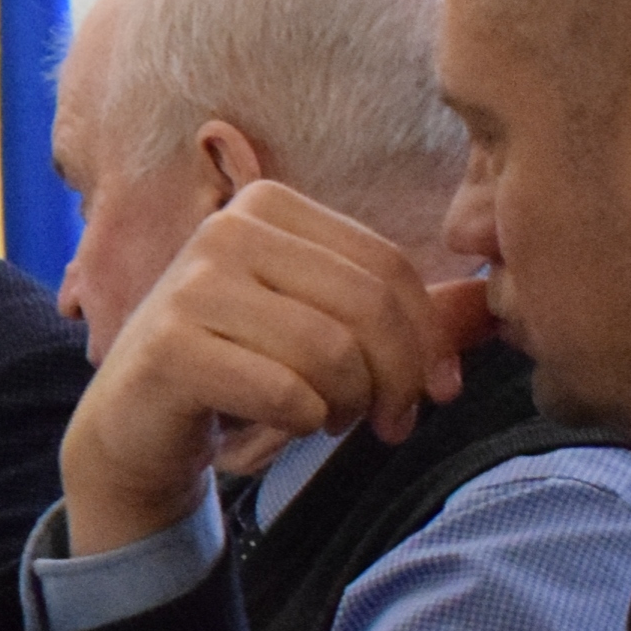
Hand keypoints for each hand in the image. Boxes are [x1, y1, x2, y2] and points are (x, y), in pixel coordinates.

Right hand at [56, 181, 495, 554]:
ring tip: (328, 419)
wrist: (135, 425)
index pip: (387, 268)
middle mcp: (227, 229)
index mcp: (270, 205)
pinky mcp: (170, 345)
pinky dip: (299, 423)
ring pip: (329, 351)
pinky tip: (281, 425)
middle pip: (366, 306)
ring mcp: (192, 283)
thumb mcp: (326, 333)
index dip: (428, 340)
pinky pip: (283, 392)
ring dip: (346, 405)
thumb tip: (495, 304)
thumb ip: (404, 317)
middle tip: (388, 423)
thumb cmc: (238, 372)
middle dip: (395, 379)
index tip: (433, 394)